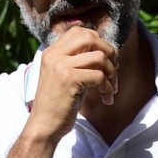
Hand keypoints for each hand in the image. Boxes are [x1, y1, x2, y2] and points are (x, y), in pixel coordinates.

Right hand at [26, 27, 118, 141]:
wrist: (44, 126)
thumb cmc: (59, 102)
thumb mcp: (66, 75)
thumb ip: (79, 60)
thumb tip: (107, 50)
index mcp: (52, 51)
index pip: (80, 31)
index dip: (98, 41)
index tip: (105, 58)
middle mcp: (55, 54)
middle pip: (91, 38)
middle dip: (109, 52)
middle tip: (113, 69)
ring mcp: (61, 66)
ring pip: (99, 57)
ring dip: (112, 73)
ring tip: (111, 87)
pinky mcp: (69, 79)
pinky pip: (99, 75)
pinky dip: (108, 87)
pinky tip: (106, 97)